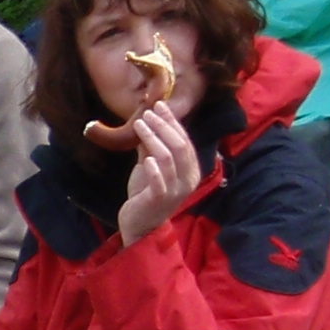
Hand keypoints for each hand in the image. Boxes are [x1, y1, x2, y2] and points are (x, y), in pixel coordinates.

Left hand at [94, 102, 202, 244]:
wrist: (139, 224)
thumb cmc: (146, 194)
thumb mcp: (150, 166)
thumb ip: (151, 147)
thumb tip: (147, 120)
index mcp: (190, 170)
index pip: (185, 140)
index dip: (173, 122)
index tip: (160, 105)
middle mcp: (187, 180)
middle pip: (180, 146)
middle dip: (163, 126)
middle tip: (148, 113)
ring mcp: (175, 191)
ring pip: (168, 158)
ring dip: (153, 138)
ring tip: (139, 124)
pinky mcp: (160, 200)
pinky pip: (159, 180)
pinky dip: (153, 167)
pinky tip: (145, 157)